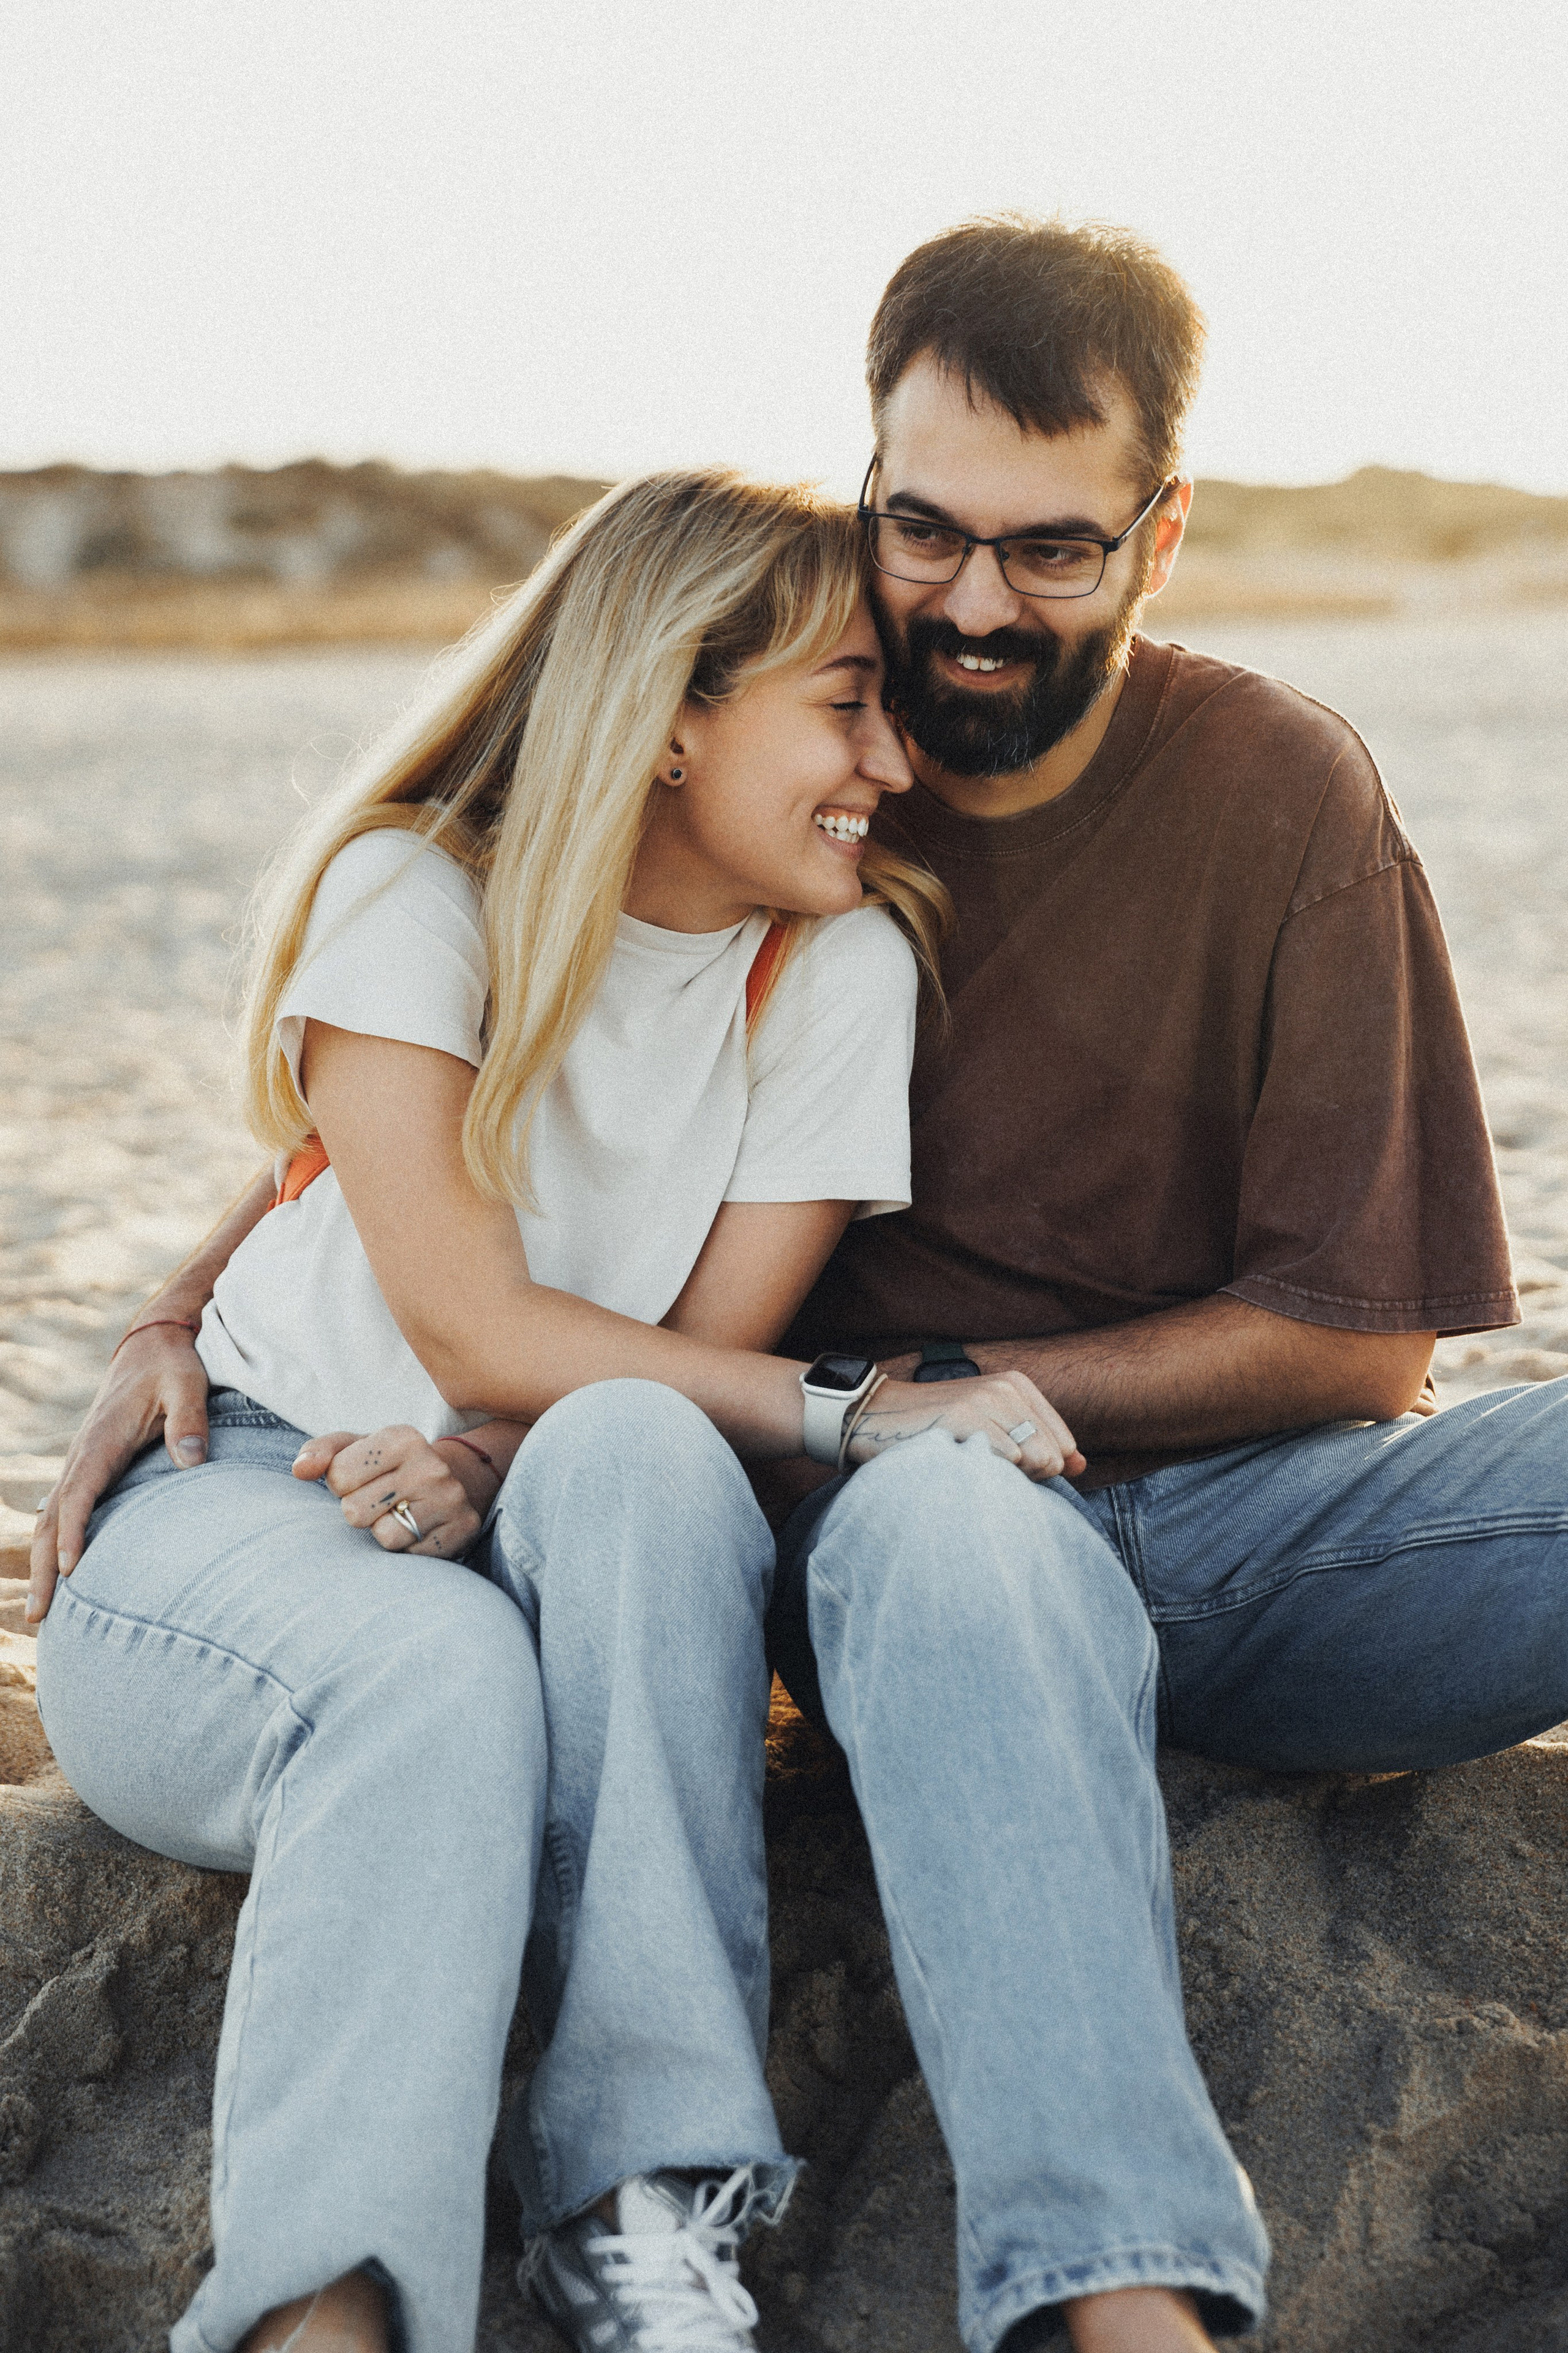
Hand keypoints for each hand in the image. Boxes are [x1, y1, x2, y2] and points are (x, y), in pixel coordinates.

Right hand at [29, 1322, 211, 1624]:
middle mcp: (83, 1455)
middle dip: (44, 1568)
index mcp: (101, 1440)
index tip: (72, 1570)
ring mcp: (82, 1462)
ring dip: (43, 1563)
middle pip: (53, 1519)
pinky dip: (53, 1543)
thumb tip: (192, 1459)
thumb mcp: (188, 1383)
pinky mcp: (91, 1466)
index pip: (80, 1494)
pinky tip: (56, 1573)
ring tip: (39, 1613)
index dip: (75, 1532)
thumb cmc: (174, 1365)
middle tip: (37, 1616)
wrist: (154, 1343)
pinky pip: (63, 1510)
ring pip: (51, 1519)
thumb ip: (190, 1419)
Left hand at [292, 1425, 497, 1558]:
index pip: (338, 1476)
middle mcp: (430, 1466)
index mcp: (402, 1437)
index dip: (341, 1484)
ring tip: (398, 1514)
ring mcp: (450, 1499)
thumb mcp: (355, 1448)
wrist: (456, 1479)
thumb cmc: (390, 1466)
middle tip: (381, 1500)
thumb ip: (320, 1452)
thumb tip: (300, 1470)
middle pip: (355, 1511)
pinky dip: (407, 1547)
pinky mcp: (462, 1530)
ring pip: (384, 1537)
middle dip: (359, 1510)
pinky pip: (410, 1554)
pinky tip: (418, 1529)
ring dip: (382, 1531)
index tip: (363, 1479)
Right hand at [846, 1371, 1085, 1481]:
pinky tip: (960, 1466)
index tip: (1008, 1468)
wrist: (875, 1416)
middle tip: (987, 1470)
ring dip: (1007, 1478)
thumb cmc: (937, 1427)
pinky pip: (1003, 1461)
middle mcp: (1006, 1388)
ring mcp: (985, 1400)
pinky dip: (987, 1475)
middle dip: (1029, 1476)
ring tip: (973, 1467)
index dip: (1043, 1469)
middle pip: (1052, 1456)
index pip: (1064, 1444)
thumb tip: (1082, 1465)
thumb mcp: (993, 1426)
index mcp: (1018, 1385)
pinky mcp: (964, 1417)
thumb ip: (1041, 1444)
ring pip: (1033, 1460)